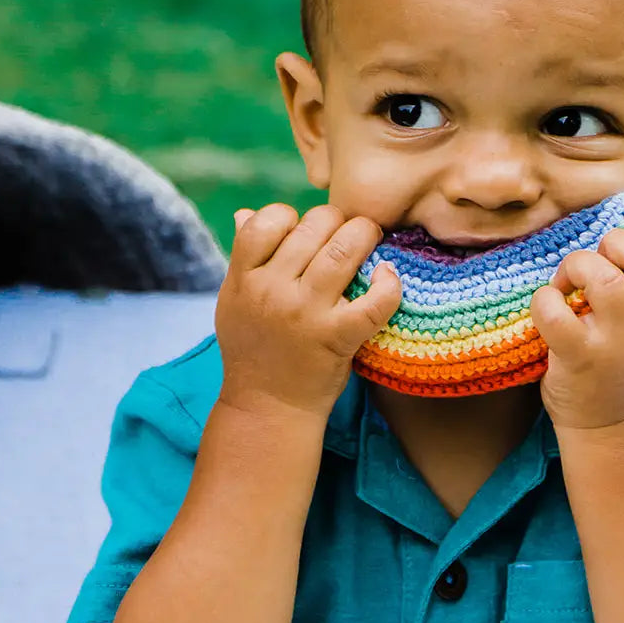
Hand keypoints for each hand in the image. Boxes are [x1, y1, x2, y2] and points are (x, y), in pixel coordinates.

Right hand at [215, 204, 401, 421]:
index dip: (291, 216)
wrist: (267, 409)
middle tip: (348, 232)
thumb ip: (244, 258)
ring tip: (370, 241)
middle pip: (315, 226)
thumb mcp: (234, 301)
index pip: (266, 220)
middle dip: (337, 220)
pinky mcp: (337, 337)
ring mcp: (306, 314)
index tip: (304, 230)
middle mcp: (272, 291)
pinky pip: (374, 300)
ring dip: (365, 235)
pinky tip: (388, 277)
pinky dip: (389, 284)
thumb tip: (245, 213)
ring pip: (344, 249)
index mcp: (244, 279)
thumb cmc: (254, 349)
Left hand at [529, 229, 623, 429]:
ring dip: (578, 264)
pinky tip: (549, 304)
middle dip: (618, 242)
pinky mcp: (580, 358)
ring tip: (570, 280)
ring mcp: (618, 345)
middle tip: (602, 257)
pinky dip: (545, 299)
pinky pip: (556, 313)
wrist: (611, 428)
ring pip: (604, 279)